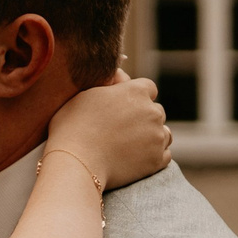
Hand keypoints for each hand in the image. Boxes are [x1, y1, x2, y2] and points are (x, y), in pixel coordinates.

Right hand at [43, 73, 169, 193]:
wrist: (76, 162)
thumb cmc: (73, 127)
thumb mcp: (84, 96)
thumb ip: (108, 83)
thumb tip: (120, 74)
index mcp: (136, 91)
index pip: (148, 88)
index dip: (136, 96)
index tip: (122, 106)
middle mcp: (152, 111)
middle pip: (156, 111)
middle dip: (143, 117)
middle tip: (120, 128)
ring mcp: (157, 136)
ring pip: (164, 132)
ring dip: (152, 135)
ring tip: (130, 144)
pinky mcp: (157, 159)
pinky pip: (164, 154)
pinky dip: (153, 155)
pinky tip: (136, 158)